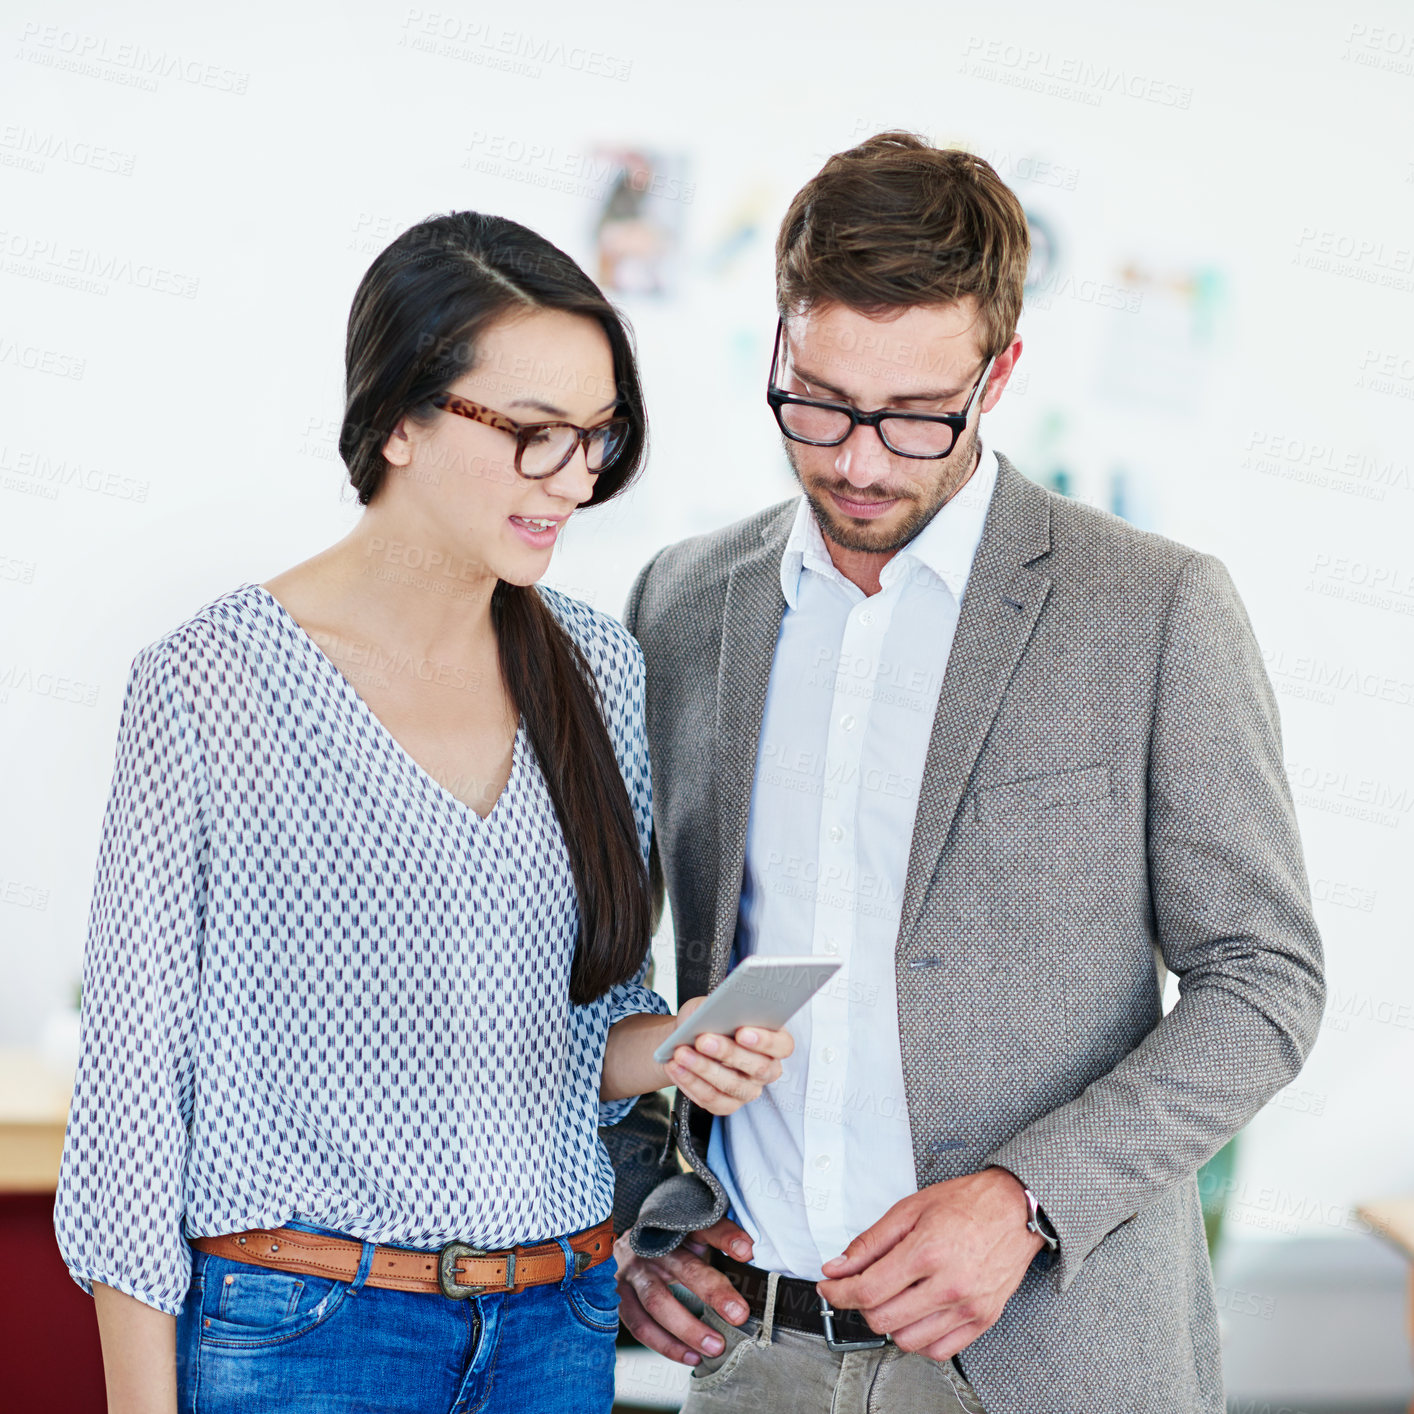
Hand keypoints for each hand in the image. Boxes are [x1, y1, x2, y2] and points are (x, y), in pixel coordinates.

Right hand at [614, 1219, 755, 1363]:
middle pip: (683, 1268)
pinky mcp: (620, 1298)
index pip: (704, 1227)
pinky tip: (691, 1356)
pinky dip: (666, 1345)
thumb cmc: (669, 1245)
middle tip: (738, 1314)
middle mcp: (652, 1248)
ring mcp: (633, 1273)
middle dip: (712, 1291)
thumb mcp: (693, 1236)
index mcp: (676, 1228)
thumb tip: (749, 1254)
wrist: (625, 1245)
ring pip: (657, 1302)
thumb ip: (719, 1242)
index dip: (725, 1236)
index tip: (747, 1251)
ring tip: (715, 1347)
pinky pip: (641, 1326)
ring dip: (688, 1328)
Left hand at [663, 997, 793, 1115]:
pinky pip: (712, 1099)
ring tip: (680, 1053)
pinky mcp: (728, 1105)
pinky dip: (690, 1082)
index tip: (742, 1032)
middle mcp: (767, 1069)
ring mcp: (749, 1090)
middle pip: (757, 1067)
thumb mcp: (713, 1004)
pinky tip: (676, 1067)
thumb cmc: (709, 1018)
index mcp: (775, 1040)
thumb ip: (719, 1006)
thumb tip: (715, 1012)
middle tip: (702, 1040)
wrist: (689, 1038)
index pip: (783, 1045)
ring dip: (702, 1068)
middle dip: (727, 1052)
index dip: (765, 1040)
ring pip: (731, 1085)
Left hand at [814, 1167, 1044, 1361]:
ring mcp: (968, 1307)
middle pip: (883, 1319)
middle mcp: (949, 1284)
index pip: (868, 1290)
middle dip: (860, 1306)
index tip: (828, 1288)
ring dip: (890, 1323)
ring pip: (908, 1341)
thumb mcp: (910, 1209)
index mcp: (927, 1251)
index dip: (838, 1293)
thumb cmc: (966, 1203)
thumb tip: (838, 1267)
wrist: (1015, 1208)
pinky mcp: (983, 1320)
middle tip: (859, 1289)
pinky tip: (916, 1314)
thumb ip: (870, 1242)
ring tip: (893, 1298)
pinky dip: (920, 1339)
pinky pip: (940, 1350)